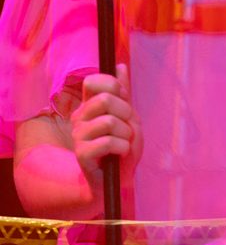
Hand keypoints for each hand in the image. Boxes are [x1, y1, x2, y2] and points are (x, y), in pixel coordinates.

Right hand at [70, 63, 141, 186]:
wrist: (117, 178)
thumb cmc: (122, 146)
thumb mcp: (128, 116)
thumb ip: (123, 92)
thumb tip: (120, 65)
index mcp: (90, 106)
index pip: (93, 81)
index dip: (114, 86)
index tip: (124, 99)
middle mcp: (80, 118)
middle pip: (105, 99)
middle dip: (126, 113)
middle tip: (127, 128)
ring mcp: (79, 136)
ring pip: (109, 121)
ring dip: (126, 134)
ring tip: (124, 143)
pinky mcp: (82, 155)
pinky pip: (108, 142)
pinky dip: (123, 148)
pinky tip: (120, 154)